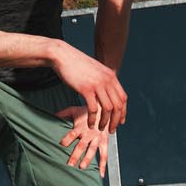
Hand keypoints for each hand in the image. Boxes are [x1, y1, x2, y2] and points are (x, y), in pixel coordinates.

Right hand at [50, 45, 126, 175]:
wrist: (63, 56)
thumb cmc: (77, 64)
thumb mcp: (96, 70)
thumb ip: (104, 80)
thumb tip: (108, 92)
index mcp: (111, 76)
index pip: (123, 98)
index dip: (123, 112)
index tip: (120, 121)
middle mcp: (107, 80)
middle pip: (118, 105)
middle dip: (116, 120)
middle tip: (111, 129)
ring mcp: (97, 84)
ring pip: (107, 109)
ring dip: (105, 122)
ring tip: (100, 128)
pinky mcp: (86, 89)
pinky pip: (93, 109)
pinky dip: (92, 119)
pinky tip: (90, 124)